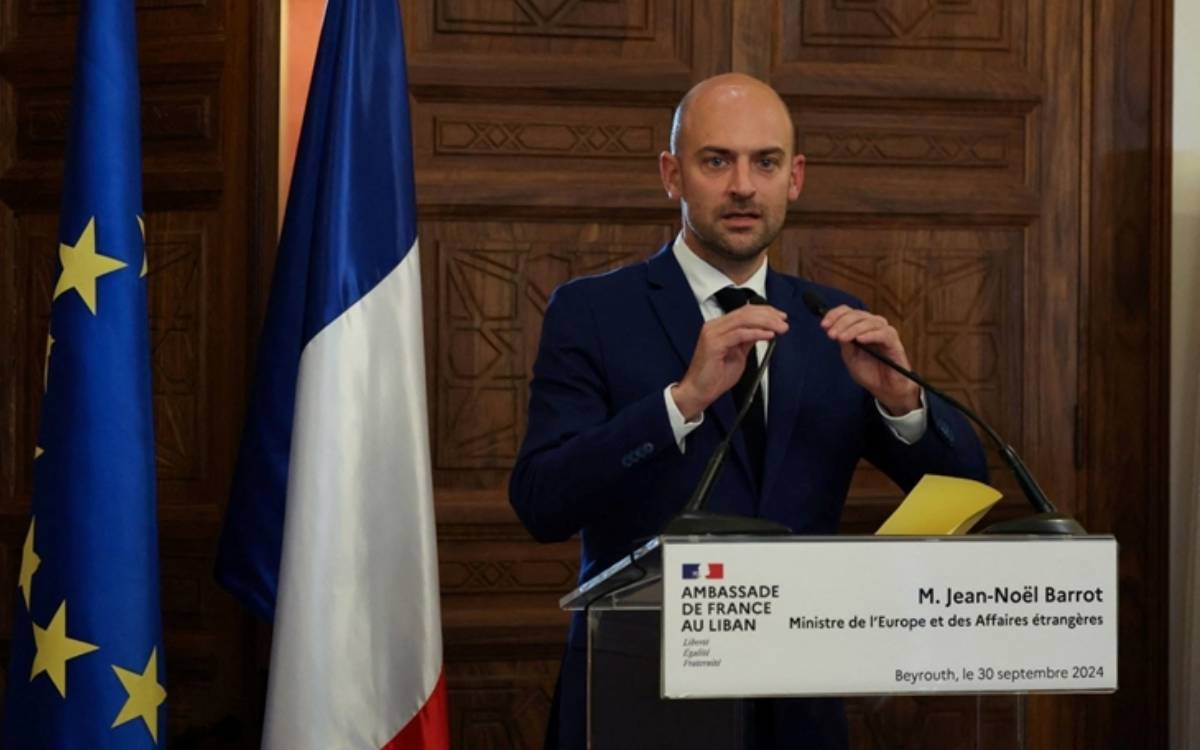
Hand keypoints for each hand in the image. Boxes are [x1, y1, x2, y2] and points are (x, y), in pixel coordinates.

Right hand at [671, 304, 788, 420]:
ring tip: (780, 328)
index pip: (745, 311)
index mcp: (719, 326)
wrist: (699, 391)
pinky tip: (768, 335)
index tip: (780, 316)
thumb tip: (763, 330)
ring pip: (744, 320)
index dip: (765, 311)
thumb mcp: (738, 354)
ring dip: (766, 322)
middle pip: (746, 312)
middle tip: (784, 322)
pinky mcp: (714, 344)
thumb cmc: (715, 376)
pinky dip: (756, 333)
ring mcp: (713, 333)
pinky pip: (739, 334)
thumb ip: (748, 341)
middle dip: (768, 315)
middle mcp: (714, 326)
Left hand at [820, 305, 919, 414]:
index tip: (824, 325)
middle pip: (858, 314)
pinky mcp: (895, 343)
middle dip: (841, 323)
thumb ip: (845, 343)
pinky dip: (870, 335)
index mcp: (861, 327)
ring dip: (853, 329)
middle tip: (831, 335)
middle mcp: (874, 326)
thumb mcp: (850, 357)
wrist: (885, 389)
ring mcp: (885, 333)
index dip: (835, 315)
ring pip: (870, 322)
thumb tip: (835, 329)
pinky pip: (883, 334)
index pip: (848, 312)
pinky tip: (860, 340)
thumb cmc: (869, 372)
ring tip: (842, 338)